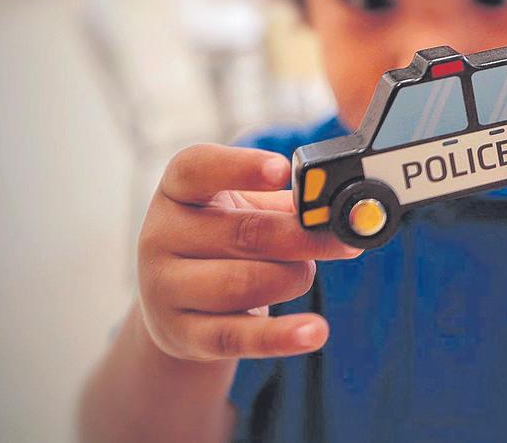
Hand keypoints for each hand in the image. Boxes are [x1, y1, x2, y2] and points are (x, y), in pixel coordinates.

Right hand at [137, 144, 361, 361]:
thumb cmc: (223, 242)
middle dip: (303, 237)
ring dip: (293, 278)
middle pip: (242, 233)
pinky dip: (281, 336)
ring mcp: (165, 289)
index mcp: (177, 192)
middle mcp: (161, 236)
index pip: (196, 168)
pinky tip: (314, 332)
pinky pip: (237, 338)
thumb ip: (286, 204)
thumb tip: (338, 209)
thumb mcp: (243, 210)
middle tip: (345, 240)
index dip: (241, 167)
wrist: (176, 304)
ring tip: (305, 274)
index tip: (284, 170)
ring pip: (244, 284)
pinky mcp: (182, 335)